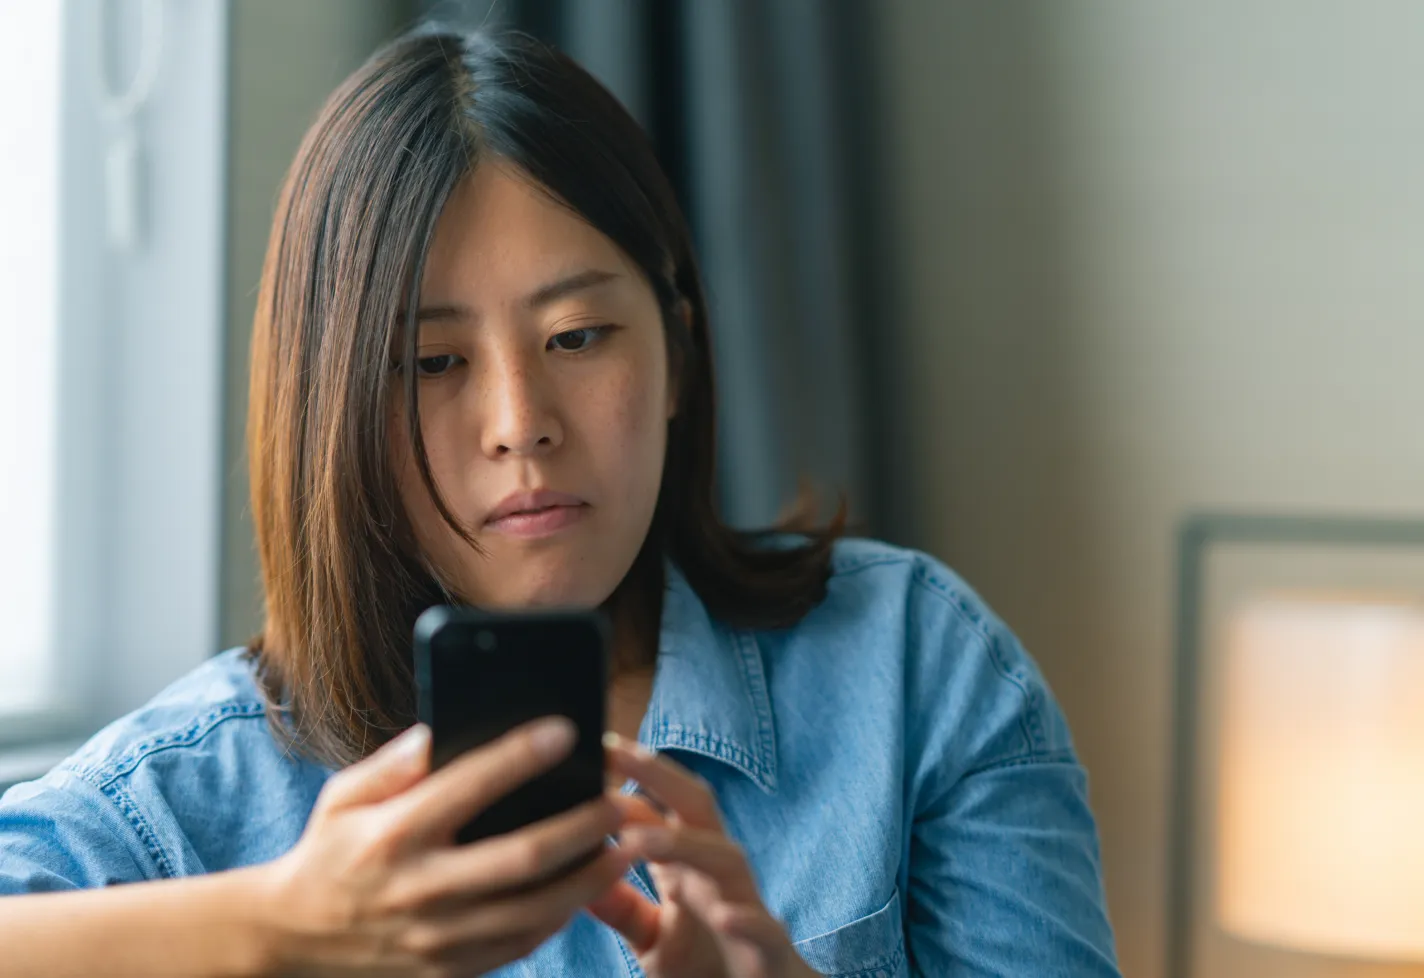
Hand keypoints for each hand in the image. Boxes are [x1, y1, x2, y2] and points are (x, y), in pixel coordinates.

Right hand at [254, 719, 632, 976]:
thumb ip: (399, 761)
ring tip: (628, 846)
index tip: (568, 729)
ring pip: (534, 910)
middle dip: (582, 825)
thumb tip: (451, 724)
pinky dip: (561, 916)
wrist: (290, 940)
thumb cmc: (328, 851)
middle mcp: (419, 888)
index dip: (521, 755)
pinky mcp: (448, 972)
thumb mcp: (345, 795)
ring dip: (590, 877)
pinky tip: (588, 888)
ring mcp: (436, 939)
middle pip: (522, 856)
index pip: (469, 785)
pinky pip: (520, 946)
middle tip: (622, 798)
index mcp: (394, 834)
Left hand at [587, 735, 819, 977]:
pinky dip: (745, 918)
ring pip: (725, 857)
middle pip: (695, 807)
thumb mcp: (649, 933)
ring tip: (638, 838)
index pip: (654, 808)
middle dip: (658, 774)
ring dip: (685, 844)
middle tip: (612, 749)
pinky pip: (762, 927)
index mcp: (687, 862)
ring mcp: (745, 904)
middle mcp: (717, 871)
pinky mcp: (768, 948)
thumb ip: (618, 904)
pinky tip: (722, 914)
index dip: (623, 779)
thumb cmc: (706, 962)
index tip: (587, 751)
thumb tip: (572, 868)